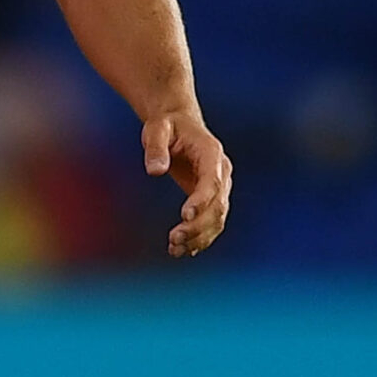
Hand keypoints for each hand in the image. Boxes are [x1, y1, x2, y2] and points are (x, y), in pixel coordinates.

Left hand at [143, 110, 232, 257]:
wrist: (179, 125)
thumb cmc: (167, 126)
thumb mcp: (157, 129)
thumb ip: (156, 147)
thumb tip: (154, 171)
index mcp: (212, 154)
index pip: (213, 181)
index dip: (202, 200)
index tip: (186, 215)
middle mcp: (222, 172)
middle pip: (218, 205)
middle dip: (198, 225)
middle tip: (174, 239)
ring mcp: (220, 187)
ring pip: (217, 219)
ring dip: (199, 237)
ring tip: (174, 249)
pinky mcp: (211, 198)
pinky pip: (211, 222)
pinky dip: (200, 238)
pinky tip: (182, 251)